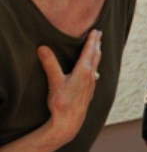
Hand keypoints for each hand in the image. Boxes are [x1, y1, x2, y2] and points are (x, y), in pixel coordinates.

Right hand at [38, 29, 102, 146]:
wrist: (69, 122)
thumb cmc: (62, 102)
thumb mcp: (54, 81)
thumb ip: (50, 64)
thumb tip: (42, 48)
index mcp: (83, 71)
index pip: (89, 51)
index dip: (92, 40)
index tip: (96, 30)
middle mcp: (90, 76)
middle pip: (95, 56)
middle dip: (97, 44)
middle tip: (100, 34)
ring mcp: (91, 85)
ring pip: (96, 65)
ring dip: (97, 55)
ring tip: (98, 48)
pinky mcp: (89, 92)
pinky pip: (94, 75)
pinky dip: (94, 67)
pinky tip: (94, 72)